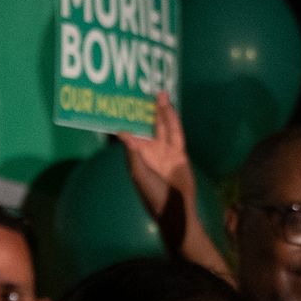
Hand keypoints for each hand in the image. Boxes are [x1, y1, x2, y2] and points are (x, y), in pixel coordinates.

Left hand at [118, 92, 198, 224]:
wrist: (176, 209)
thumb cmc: (153, 194)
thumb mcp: (140, 173)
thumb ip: (133, 152)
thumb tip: (121, 132)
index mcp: (136, 154)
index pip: (131, 131)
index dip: (128, 117)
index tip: (124, 100)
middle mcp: (150, 150)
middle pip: (147, 124)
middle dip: (145, 109)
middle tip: (143, 90)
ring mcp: (165, 150)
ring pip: (163, 126)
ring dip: (161, 111)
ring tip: (160, 94)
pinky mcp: (179, 153)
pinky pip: (177, 134)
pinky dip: (174, 121)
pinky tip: (171, 109)